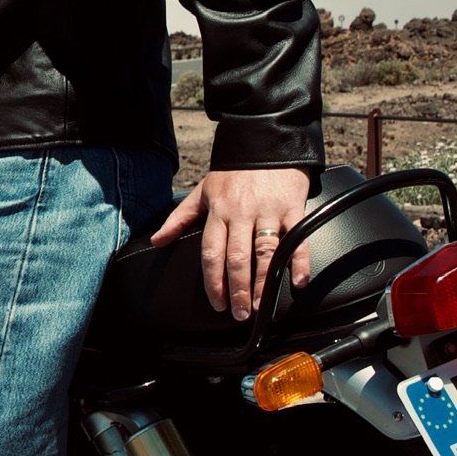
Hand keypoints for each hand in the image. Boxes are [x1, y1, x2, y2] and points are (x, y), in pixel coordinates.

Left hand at [150, 166, 310, 321]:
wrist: (265, 142)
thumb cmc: (233, 173)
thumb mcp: (202, 192)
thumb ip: (179, 219)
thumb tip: (157, 241)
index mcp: (218, 211)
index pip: (211, 252)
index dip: (213, 280)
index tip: (216, 302)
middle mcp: (242, 213)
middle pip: (238, 257)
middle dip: (237, 289)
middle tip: (239, 314)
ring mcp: (268, 210)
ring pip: (265, 252)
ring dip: (263, 282)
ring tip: (260, 305)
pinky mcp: (293, 207)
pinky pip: (297, 237)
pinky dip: (299, 261)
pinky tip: (297, 282)